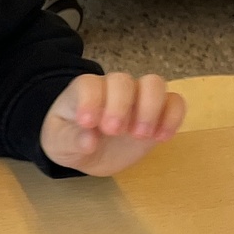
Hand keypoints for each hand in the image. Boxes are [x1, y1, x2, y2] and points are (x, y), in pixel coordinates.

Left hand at [40, 72, 185, 176]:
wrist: (88, 152)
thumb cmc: (70, 140)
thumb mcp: (59, 144)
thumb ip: (70, 140)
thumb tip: (88, 141)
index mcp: (84, 91)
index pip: (89, 84)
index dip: (91, 100)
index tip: (87, 123)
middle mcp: (112, 89)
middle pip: (123, 81)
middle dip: (121, 105)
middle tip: (113, 131)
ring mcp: (138, 98)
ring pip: (154, 84)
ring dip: (150, 108)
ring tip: (139, 135)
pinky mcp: (158, 112)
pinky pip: (175, 102)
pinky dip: (173, 117)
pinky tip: (161, 138)